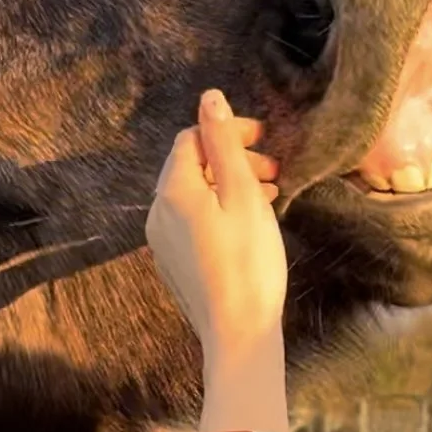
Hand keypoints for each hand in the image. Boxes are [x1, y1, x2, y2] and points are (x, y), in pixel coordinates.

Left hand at [147, 89, 284, 357]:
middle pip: (191, 166)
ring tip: (268, 194)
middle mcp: (158, 212)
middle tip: (273, 169)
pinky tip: (248, 223)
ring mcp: (162, 241)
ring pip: (194, 195)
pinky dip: (219, 211)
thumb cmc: (248, 262)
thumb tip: (210, 98)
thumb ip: (225, 144)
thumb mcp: (243, 194)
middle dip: (231, 159)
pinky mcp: (174, 264)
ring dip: (229, 185)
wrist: (238, 333)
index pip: (192, 139)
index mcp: (173, 190)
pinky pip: (193, 222)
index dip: (227, 132)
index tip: (265, 139)